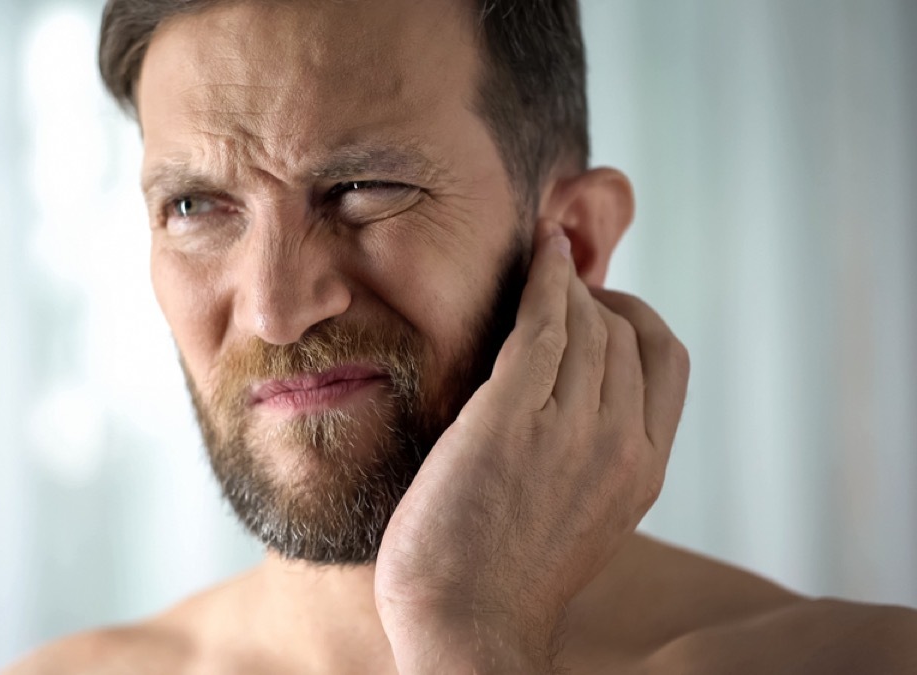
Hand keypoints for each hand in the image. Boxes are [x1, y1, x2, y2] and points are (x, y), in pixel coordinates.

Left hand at [374, 219, 690, 673]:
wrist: (465, 624)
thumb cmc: (505, 577)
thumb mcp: (583, 519)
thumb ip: (596, 460)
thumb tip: (584, 404)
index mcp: (645, 472)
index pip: (667, 362)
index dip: (636, 319)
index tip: (601, 306)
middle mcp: (621, 445)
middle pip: (624, 334)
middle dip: (593, 297)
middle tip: (557, 283)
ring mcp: (569, 429)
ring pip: (586, 323)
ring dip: (565, 285)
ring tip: (542, 265)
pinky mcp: (510, 418)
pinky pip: (542, 323)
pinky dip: (545, 280)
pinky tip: (538, 255)